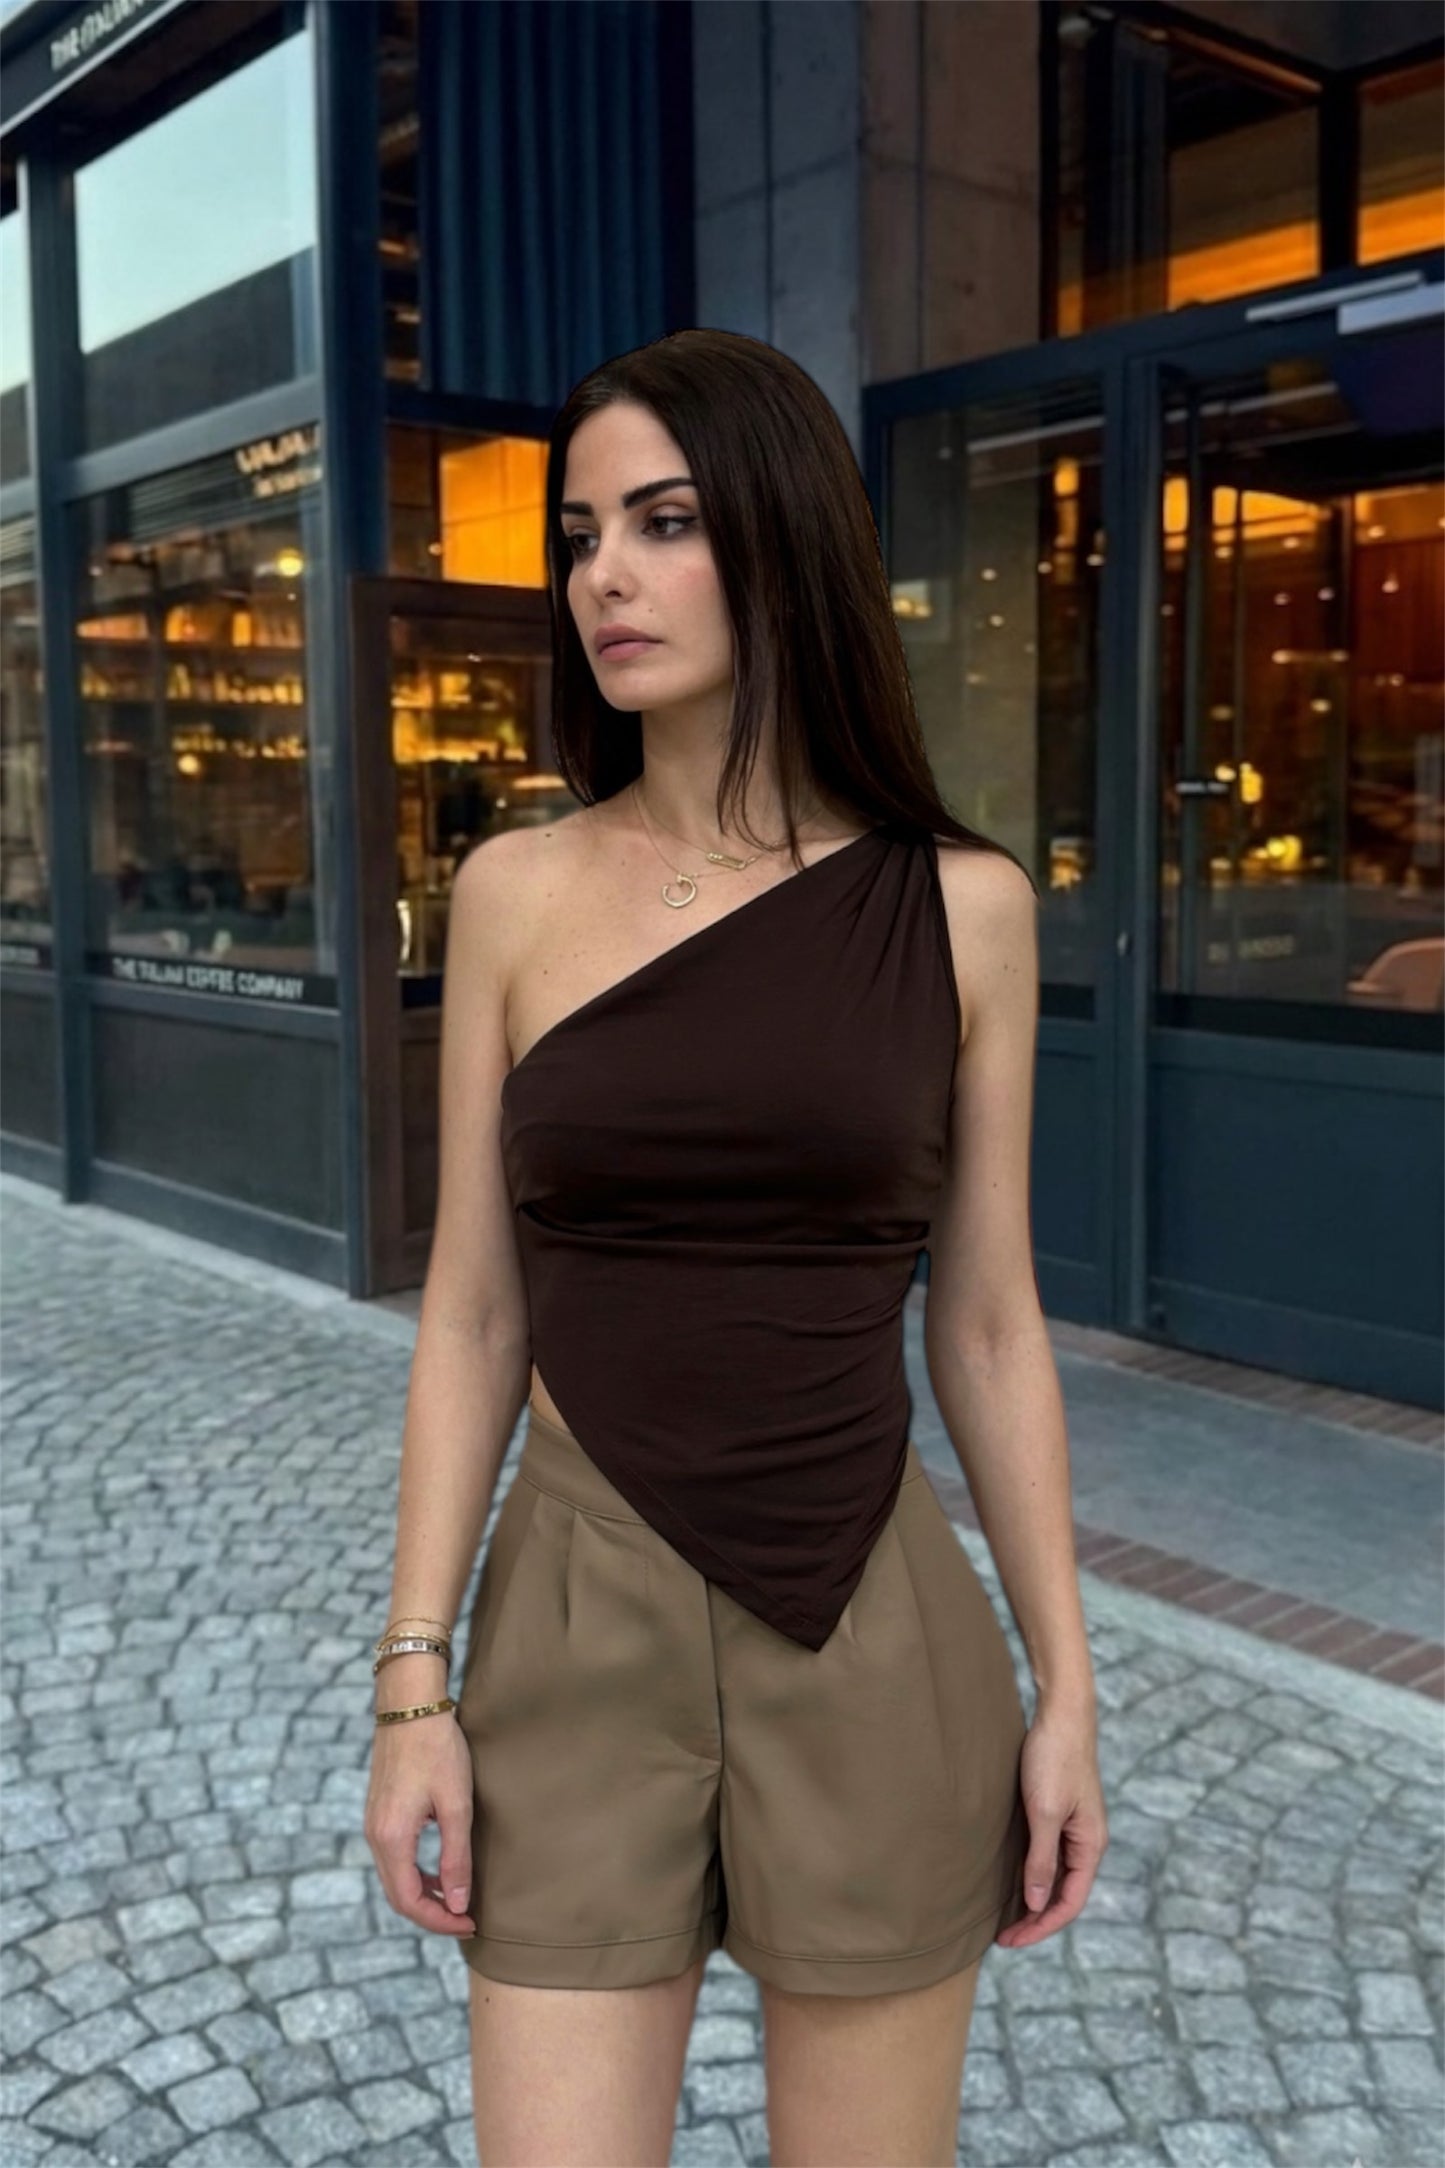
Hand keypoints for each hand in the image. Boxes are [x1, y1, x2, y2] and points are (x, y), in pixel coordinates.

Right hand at [365, 1712, 476, 1937]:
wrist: (410, 1705)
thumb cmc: (438, 1749)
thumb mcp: (456, 1804)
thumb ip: (455, 1857)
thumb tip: (457, 1904)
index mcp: (392, 1839)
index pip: (409, 1902)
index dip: (439, 1921)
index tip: (469, 1923)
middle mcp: (375, 1835)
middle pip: (398, 1895)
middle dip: (432, 1913)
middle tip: (465, 1918)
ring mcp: (373, 1823)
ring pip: (394, 1877)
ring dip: (424, 1893)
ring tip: (457, 1898)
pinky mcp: (379, 1811)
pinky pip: (393, 1857)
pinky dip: (415, 1872)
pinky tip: (440, 1868)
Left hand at [995, 1700, 1106, 1948]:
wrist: (1061, 1715)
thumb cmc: (1054, 1759)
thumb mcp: (1045, 1812)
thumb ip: (1043, 1859)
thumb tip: (1037, 1904)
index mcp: (1090, 1846)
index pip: (1070, 1903)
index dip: (1041, 1926)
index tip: (1011, 1940)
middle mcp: (1087, 1842)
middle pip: (1064, 1894)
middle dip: (1036, 1919)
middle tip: (1003, 1937)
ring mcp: (1076, 1828)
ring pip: (1057, 1877)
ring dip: (1035, 1900)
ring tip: (1007, 1918)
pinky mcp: (1062, 1814)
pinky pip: (1051, 1857)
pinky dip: (1035, 1875)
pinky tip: (1015, 1880)